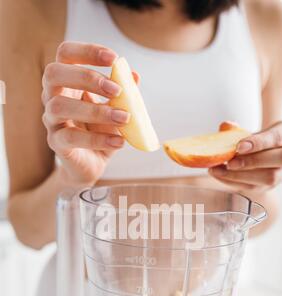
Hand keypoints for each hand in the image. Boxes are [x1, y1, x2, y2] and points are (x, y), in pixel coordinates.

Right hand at [42, 42, 137, 186]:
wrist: (92, 163)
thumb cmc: (102, 130)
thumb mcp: (116, 109)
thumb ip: (123, 93)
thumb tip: (133, 75)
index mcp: (67, 81)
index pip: (66, 54)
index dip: (87, 51)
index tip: (113, 58)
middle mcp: (53, 96)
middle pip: (54, 73)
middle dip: (86, 76)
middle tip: (116, 90)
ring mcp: (51, 120)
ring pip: (59, 106)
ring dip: (95, 110)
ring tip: (123, 118)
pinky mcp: (56, 143)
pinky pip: (70, 138)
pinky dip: (98, 139)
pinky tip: (119, 141)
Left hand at [209, 121, 281, 191]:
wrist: (264, 153)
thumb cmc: (259, 139)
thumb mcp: (252, 129)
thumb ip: (238, 129)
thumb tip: (226, 126)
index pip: (278, 137)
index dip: (259, 143)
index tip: (239, 146)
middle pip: (281, 160)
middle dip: (253, 162)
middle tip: (230, 162)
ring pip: (269, 178)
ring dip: (240, 175)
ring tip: (218, 170)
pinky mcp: (269, 187)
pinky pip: (255, 187)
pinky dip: (233, 182)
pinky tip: (219, 175)